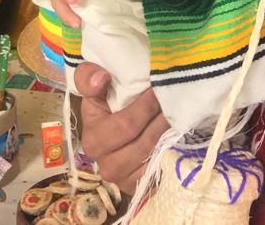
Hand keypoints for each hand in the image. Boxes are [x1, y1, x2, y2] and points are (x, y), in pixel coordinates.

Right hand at [75, 63, 168, 193]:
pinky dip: (169, 149)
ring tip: (176, 112)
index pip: (126, 125)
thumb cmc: (105, 109)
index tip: (157, 88)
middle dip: (161, 117)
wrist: (111, 135)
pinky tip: (174, 133)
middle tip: (173, 98)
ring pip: (154, 154)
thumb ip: (87, 78)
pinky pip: (159, 169)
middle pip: (144, 141)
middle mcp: (106, 165)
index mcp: (93, 140)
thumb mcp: (93, 91)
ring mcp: (123, 180)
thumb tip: (101, 77)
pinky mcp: (139, 187)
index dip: (145, 106)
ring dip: (168, 132)